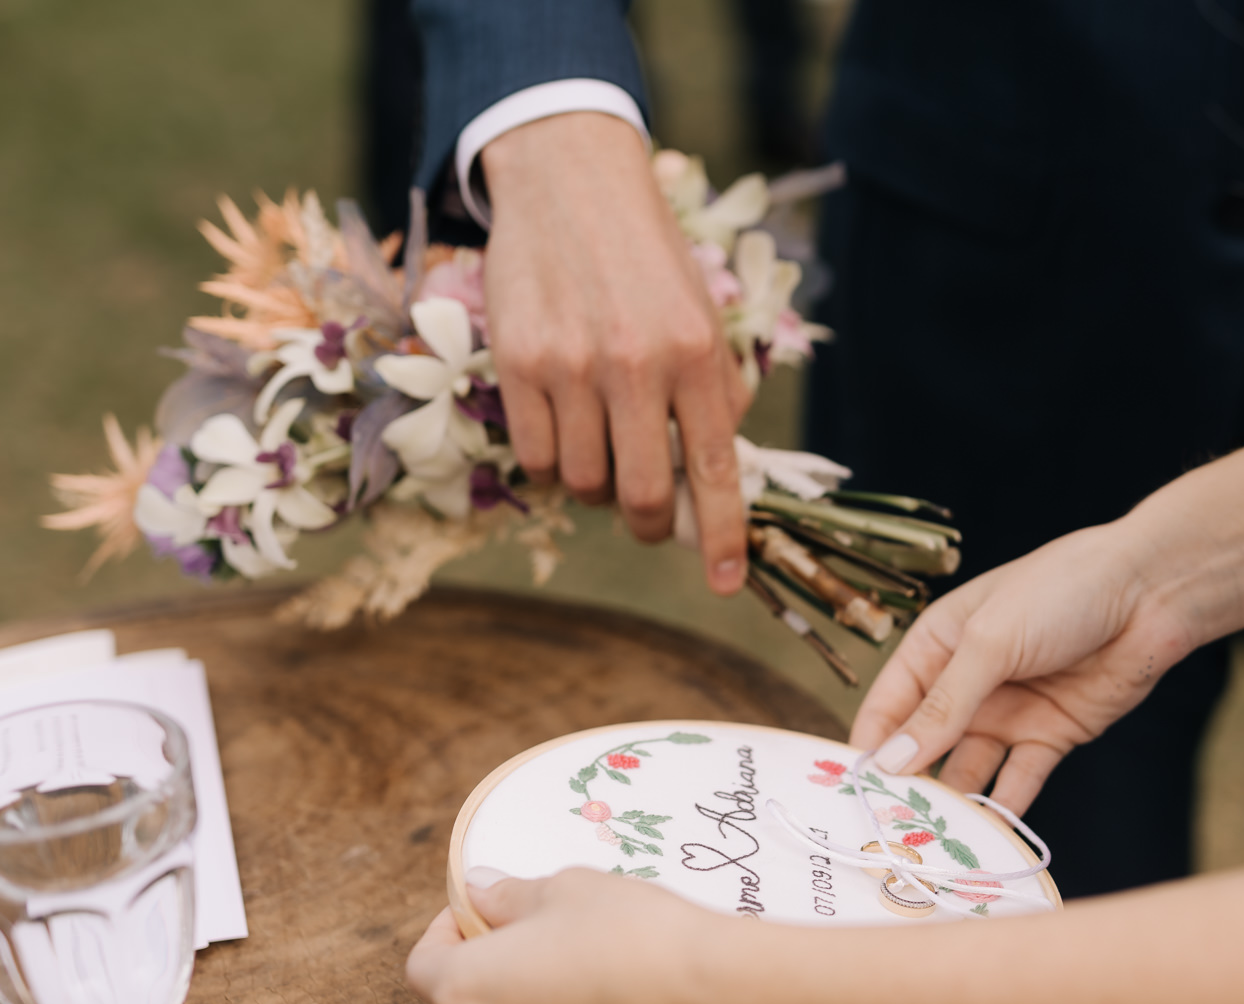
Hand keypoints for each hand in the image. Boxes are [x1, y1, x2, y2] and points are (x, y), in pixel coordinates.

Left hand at [406, 868, 744, 1003]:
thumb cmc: (641, 935)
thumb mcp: (571, 888)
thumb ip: (510, 895)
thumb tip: (481, 893)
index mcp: (467, 992)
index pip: (420, 967)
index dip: (445, 933)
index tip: (478, 915)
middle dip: (459, 1002)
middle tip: (507, 963)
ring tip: (569, 993)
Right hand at [481, 113, 751, 594]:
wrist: (570, 180)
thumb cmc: (647, 257)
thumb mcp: (704, 313)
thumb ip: (716, 391)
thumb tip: (716, 472)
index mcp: (694, 354)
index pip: (715, 470)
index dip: (722, 536)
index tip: (725, 582)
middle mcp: (635, 364)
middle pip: (643, 496)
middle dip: (650, 524)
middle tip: (650, 514)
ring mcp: (571, 367)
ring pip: (583, 483)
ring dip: (597, 488)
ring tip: (603, 449)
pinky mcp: (518, 363)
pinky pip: (534, 457)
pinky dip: (551, 465)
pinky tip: (563, 431)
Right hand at [850, 522, 1193, 811]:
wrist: (1150, 592)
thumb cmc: (1060, 591)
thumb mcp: (988, 643)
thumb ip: (942, 706)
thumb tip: (892, 761)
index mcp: (936, 646)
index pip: (888, 707)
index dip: (869, 749)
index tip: (851, 795)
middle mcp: (966, 685)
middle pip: (925, 748)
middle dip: (909, 787)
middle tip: (890, 833)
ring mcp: (1008, 713)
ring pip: (968, 770)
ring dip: (954, 805)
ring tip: (936, 846)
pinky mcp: (1050, 736)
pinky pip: (1019, 780)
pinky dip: (1004, 809)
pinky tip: (988, 840)